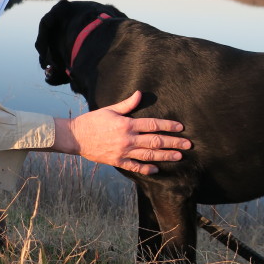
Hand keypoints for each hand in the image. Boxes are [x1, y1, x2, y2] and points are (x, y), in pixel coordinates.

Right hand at [51, 91, 190, 174]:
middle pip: (155, 141)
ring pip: (149, 155)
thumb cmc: (92, 121)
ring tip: (178, 156)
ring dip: (165, 155)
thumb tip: (139, 94)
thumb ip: (127, 104)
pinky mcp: (117, 161)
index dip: (168, 126)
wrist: (75, 137)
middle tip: (188, 145)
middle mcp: (127, 139)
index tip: (181, 128)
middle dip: (173, 142)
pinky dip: (146, 169)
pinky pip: (135, 167)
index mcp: (127, 124)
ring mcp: (123, 152)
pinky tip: (157, 169)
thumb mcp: (109, 110)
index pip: (153, 124)